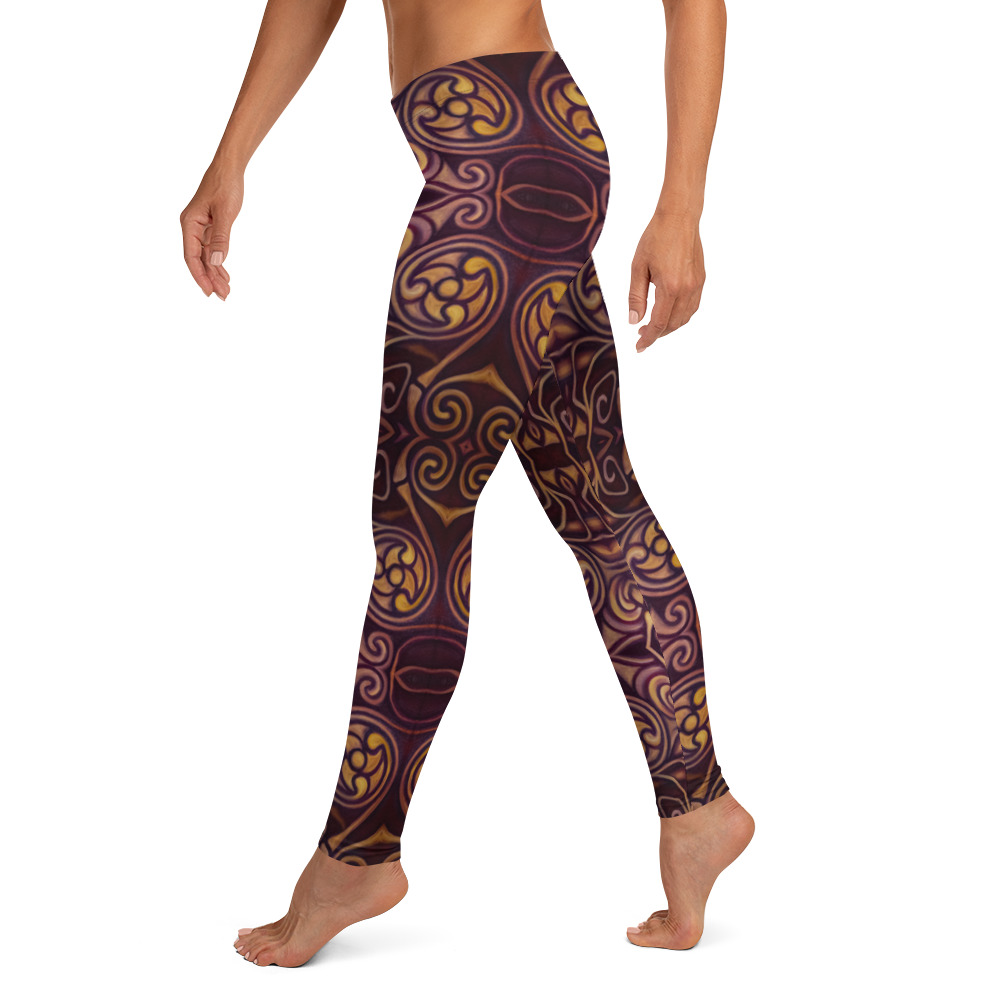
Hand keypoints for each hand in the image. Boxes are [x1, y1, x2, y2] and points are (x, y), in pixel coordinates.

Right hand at [180, 164, 243, 298]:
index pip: (191, 256)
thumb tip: (216, 261)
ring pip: (205, 256)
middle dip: (210, 279)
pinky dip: (218, 263)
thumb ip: (221, 238)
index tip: (209, 291)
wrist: (229, 168)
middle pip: (198, 259)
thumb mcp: (226, 213)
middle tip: (223, 296)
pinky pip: (211, 249)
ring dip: (215, 274)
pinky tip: (225, 276)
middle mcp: (192, 227)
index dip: (199, 275)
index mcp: (190, 223)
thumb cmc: (225, 185)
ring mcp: (200, 228)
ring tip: (226, 291)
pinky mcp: (210, 227)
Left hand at [628, 210, 705, 351]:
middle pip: (673, 324)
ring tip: (654, 327)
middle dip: (657, 334)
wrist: (679, 217)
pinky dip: (680, 316)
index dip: (648, 339)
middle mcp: (687, 289)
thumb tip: (634, 321)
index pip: (659, 323)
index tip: (639, 347)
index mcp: (670, 287)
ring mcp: (697, 285)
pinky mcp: (701, 279)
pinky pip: (692, 306)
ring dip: (670, 327)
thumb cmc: (656, 238)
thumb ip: (636, 296)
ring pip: (685, 318)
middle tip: (642, 335)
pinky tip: (669, 313)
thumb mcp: (638, 267)